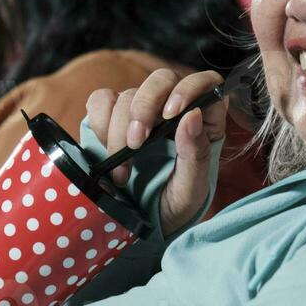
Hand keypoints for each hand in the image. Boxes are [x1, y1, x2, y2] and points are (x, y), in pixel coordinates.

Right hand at [85, 68, 226, 237]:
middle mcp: (172, 109)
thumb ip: (195, 153)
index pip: (206, 83)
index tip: (172, 114)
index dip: (190, 89)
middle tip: (136, 143)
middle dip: (144, 107)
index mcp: (204, 121)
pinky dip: (100, 123)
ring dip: (119, 130)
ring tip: (122, 172)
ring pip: (128, 95)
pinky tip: (106, 151)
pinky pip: (101, 101)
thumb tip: (191, 115)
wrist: (139, 224)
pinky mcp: (110, 117)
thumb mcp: (191, 190)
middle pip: (162, 80)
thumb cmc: (174, 207)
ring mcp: (140, 111)